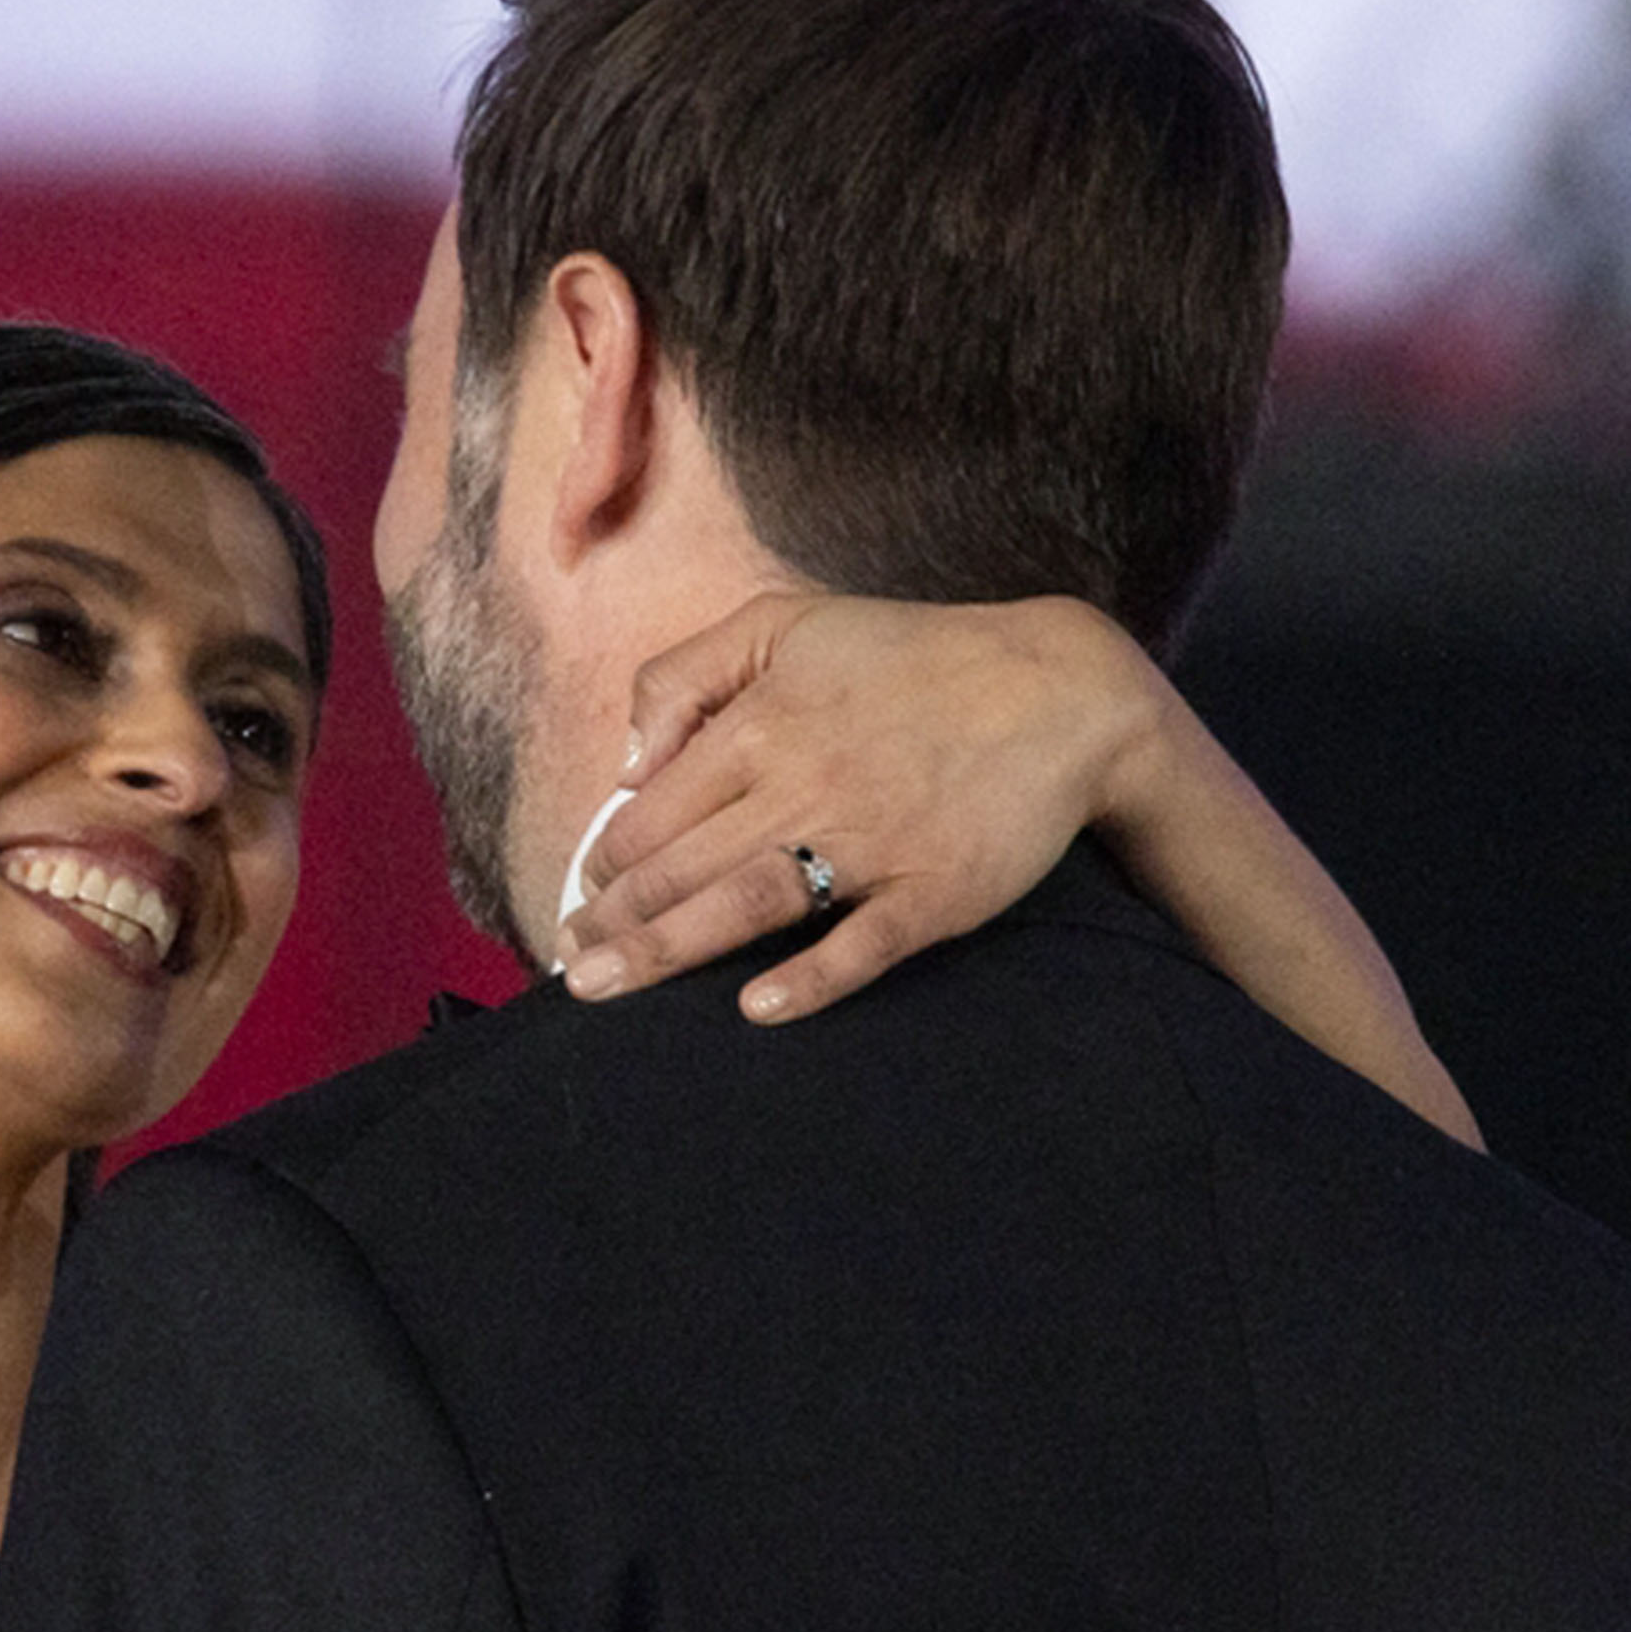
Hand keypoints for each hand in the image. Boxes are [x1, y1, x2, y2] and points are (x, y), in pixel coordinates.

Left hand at [555, 591, 1172, 1017]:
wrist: (1062, 689)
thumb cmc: (913, 658)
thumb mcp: (788, 624)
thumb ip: (687, 674)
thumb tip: (628, 763)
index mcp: (762, 726)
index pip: (652, 811)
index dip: (606, 861)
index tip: (585, 896)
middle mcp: (804, 786)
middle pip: (678, 868)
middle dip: (609, 920)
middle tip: (569, 963)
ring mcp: (872, 844)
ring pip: (744, 904)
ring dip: (663, 951)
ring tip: (602, 988)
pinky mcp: (934, 891)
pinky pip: (862, 944)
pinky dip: (810, 978)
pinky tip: (757, 1007)